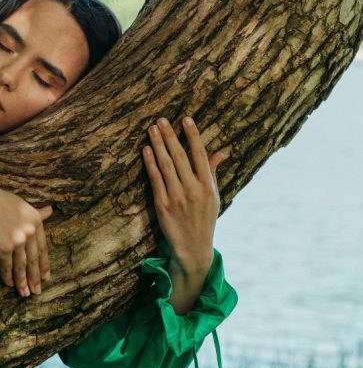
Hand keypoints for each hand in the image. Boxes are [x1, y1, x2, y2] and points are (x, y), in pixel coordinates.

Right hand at [0, 168, 51, 296]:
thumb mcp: (21, 204)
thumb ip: (36, 213)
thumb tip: (51, 211)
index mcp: (36, 221)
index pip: (42, 248)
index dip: (43, 265)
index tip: (45, 277)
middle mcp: (29, 232)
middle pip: (33, 260)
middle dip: (35, 279)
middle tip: (37, 292)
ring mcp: (16, 242)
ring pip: (20, 267)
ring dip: (22, 282)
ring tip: (25, 293)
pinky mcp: (1, 249)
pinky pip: (6, 267)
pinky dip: (7, 278)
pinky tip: (9, 284)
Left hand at [142, 116, 223, 312]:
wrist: (193, 248)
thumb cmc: (204, 219)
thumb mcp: (214, 196)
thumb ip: (213, 173)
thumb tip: (220, 152)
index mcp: (208, 186)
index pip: (200, 155)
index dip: (193, 136)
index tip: (186, 119)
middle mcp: (193, 190)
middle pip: (179, 157)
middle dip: (170, 136)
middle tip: (162, 120)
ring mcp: (177, 197)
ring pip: (166, 165)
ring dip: (158, 144)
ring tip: (152, 129)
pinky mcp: (162, 205)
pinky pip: (155, 179)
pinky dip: (150, 163)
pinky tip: (146, 150)